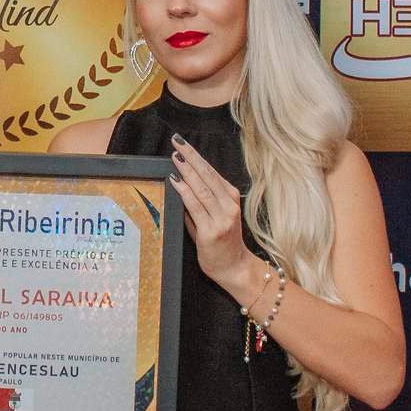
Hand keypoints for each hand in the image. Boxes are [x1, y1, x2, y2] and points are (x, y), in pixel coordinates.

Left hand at [167, 133, 251, 288]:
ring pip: (202, 188)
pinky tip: (176, 181)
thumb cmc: (223, 243)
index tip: (184, 144)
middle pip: (207, 175)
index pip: (212, 172)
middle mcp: (229, 205)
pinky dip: (185, 192)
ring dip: (187, 170)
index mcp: (231, 198)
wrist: (235, 268)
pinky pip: (196, 206)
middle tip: (177, 141)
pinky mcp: (211, 230)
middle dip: (191, 156)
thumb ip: (201, 202)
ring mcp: (222, 218)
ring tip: (176, 157)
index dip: (197, 157)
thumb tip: (180, 183)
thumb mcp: (215, 216)